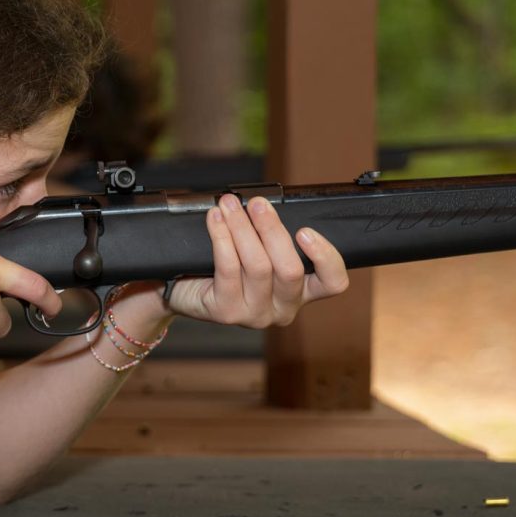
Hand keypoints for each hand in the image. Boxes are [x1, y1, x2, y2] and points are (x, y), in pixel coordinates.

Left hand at [165, 194, 349, 327]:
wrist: (183, 290)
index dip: (326, 257)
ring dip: (243, 228)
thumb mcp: (259, 251)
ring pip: (258, 267)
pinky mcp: (227, 313)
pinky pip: (228, 269)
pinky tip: (215, 220)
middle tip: (257, 204)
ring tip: (230, 205)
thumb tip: (266, 202)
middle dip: (272, 229)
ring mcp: (255, 314)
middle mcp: (283, 308)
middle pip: (290, 269)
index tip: (305, 230)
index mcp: (301, 292)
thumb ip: (272, 236)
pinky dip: (222, 238)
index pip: (332, 283)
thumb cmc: (226, 267)